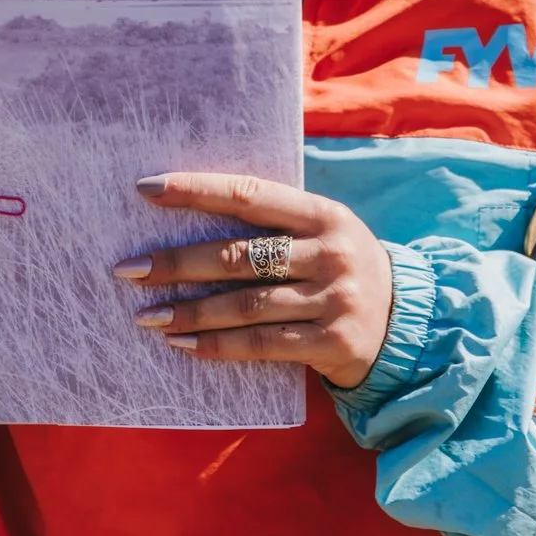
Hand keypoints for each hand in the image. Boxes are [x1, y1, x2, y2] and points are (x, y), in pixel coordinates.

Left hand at [112, 173, 394, 389]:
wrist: (407, 323)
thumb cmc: (340, 268)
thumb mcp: (323, 232)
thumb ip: (273, 222)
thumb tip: (190, 212)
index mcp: (323, 214)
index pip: (250, 194)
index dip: (197, 189)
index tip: (146, 189)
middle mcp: (330, 252)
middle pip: (239, 256)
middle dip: (177, 262)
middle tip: (129, 269)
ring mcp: (334, 299)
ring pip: (246, 305)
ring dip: (190, 311)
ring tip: (147, 315)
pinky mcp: (332, 343)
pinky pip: (263, 345)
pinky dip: (217, 346)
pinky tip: (182, 344)